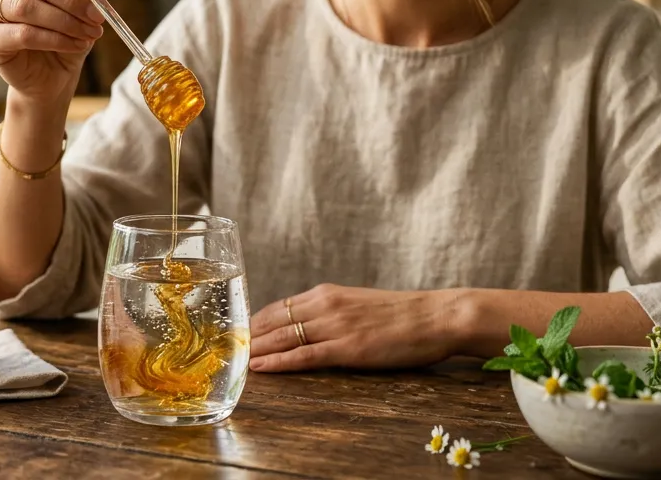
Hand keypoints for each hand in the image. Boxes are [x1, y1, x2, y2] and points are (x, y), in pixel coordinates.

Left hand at [248, 284, 464, 372]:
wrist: (437, 316)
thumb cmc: (403, 315)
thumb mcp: (359, 305)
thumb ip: (332, 313)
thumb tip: (310, 325)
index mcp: (327, 293)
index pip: (278, 307)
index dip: (253, 322)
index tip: (235, 333)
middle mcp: (325, 304)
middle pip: (273, 321)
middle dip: (246, 336)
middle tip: (223, 348)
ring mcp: (336, 325)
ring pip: (282, 337)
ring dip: (255, 349)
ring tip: (232, 359)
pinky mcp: (348, 347)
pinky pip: (304, 355)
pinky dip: (278, 362)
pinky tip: (259, 367)